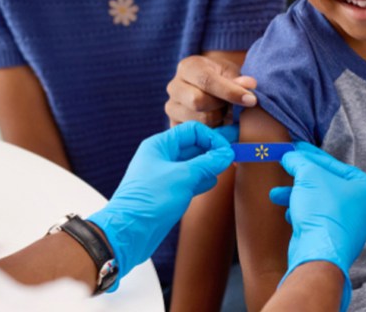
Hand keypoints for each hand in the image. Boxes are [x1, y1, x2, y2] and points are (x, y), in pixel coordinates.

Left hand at [87, 122, 235, 285]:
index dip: (212, 138)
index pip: (192, 131)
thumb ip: (207, 163)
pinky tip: (212, 182)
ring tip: (227, 166)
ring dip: (209, 164)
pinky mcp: (167, 192)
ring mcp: (164, 175)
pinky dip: (201, 179)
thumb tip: (226, 153)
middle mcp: (161, 157)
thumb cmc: (150, 201)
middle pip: (193, 146)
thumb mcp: (183, 177)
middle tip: (236, 151)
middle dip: (213, 149)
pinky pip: (188, 180)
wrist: (128, 233)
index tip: (228, 151)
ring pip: (192, 164)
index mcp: (160, 145)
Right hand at [165, 55, 257, 126]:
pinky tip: (217, 123)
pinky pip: (195, 134)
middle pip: (197, 101)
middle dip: (220, 106)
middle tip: (231, 105)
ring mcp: (171, 107)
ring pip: (198, 120)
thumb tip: (250, 85)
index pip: (206, 80)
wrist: (209, 89)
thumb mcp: (231, 73)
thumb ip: (239, 80)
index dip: (230, 92)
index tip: (251, 100)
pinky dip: (212, 131)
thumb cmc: (222, 79)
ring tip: (222, 112)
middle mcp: (174, 87)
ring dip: (217, 119)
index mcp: (188, 67)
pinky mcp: (173, 125)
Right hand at [269, 142, 365, 311]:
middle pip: (326, 183)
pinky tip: (287, 213)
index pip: (334, 165)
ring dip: (296, 195)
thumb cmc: (323, 211)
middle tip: (285, 166)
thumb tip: (289, 155)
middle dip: (301, 177)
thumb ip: (299, 161)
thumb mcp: (308, 175)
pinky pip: (317, 218)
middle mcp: (363, 207)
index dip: (310, 155)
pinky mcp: (335, 238)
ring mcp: (350, 225)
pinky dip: (302, 213)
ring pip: (319, 202)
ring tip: (276, 194)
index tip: (295, 148)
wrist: (318, 253)